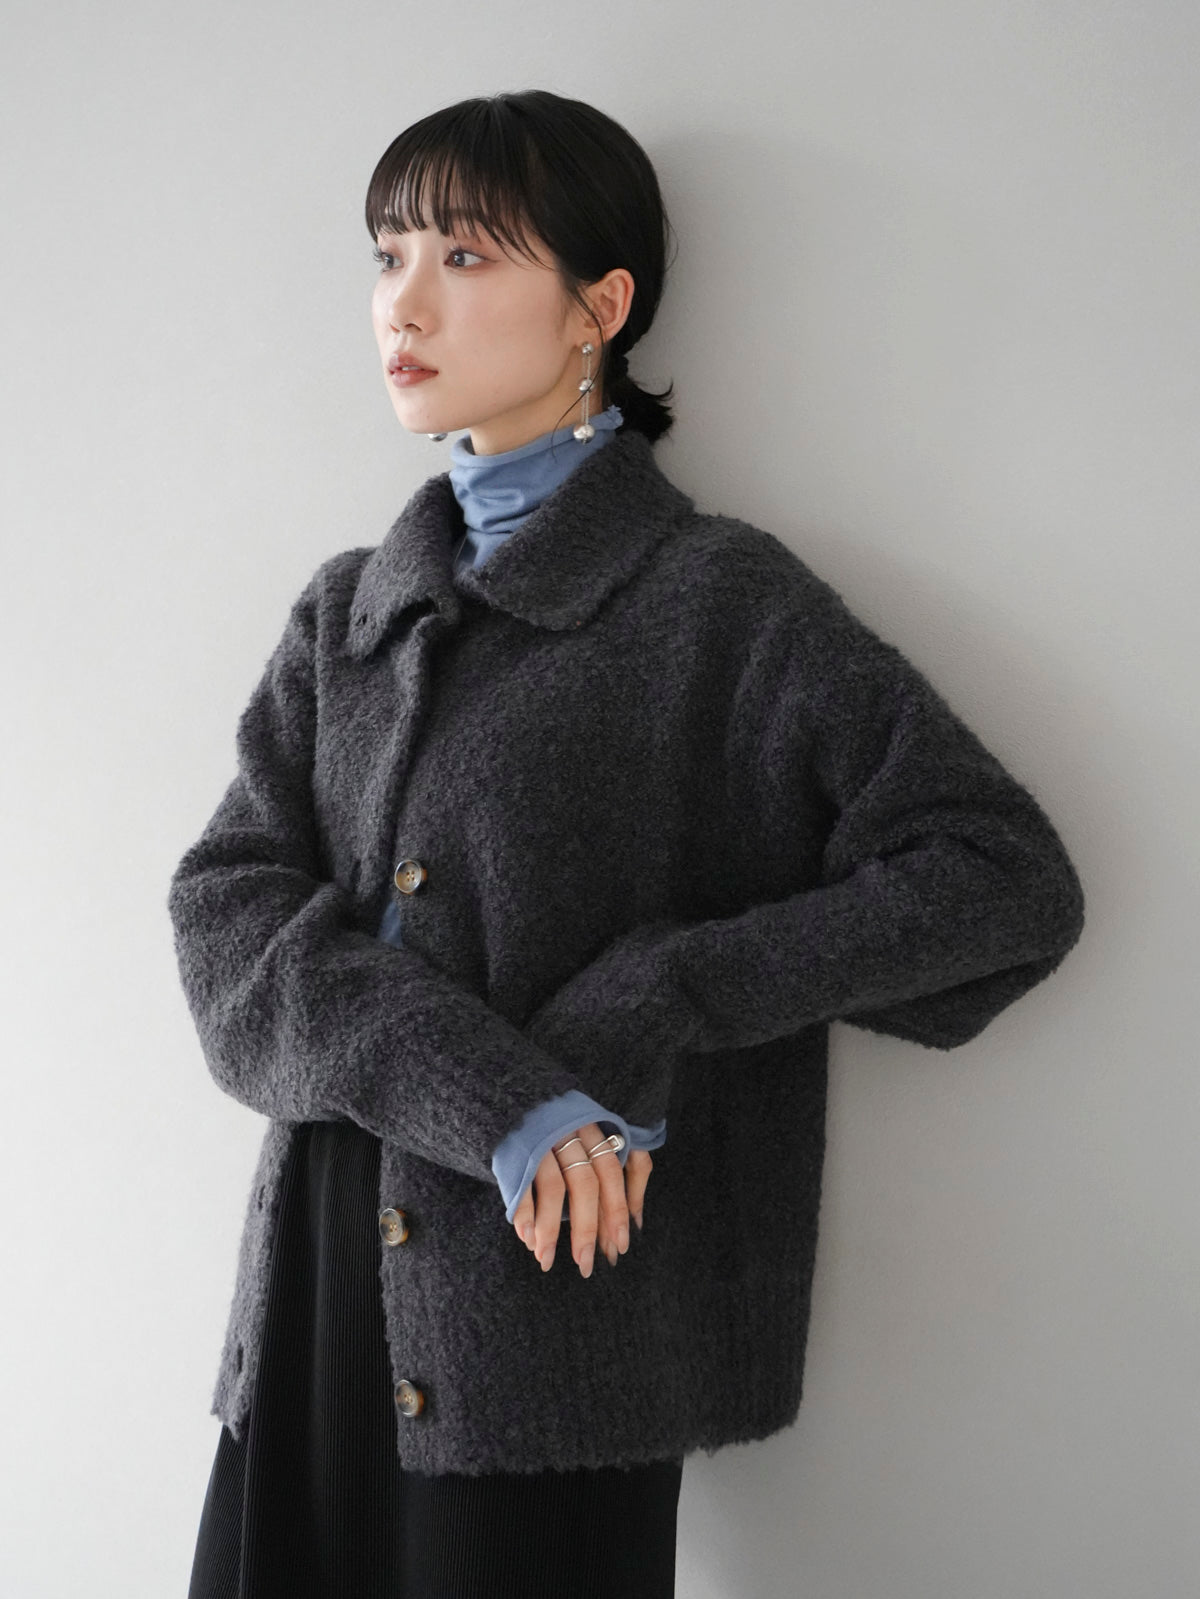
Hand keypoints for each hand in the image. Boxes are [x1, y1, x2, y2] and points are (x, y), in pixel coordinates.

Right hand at [511, 1123, 654, 1276]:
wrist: (518, 1099)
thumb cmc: (567, 1128)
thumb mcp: (598, 1142)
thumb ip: (626, 1172)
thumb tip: (637, 1222)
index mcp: (595, 1130)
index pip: (611, 1174)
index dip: (617, 1211)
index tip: (618, 1248)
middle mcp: (570, 1132)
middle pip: (584, 1183)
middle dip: (585, 1229)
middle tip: (584, 1265)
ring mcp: (542, 1138)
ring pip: (553, 1186)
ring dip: (549, 1228)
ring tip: (546, 1258)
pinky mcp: (515, 1147)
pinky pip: (521, 1183)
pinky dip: (524, 1212)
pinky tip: (526, 1237)